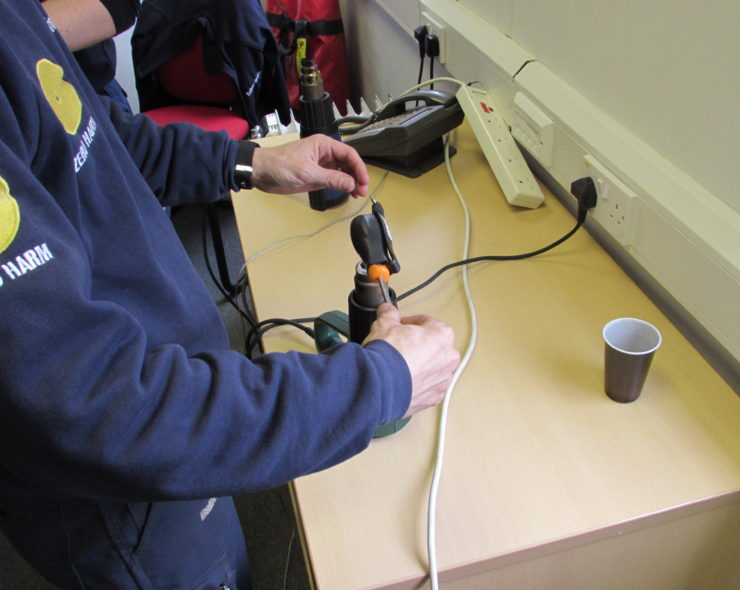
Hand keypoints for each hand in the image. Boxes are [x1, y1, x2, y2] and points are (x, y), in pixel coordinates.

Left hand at [251, 135, 369, 197]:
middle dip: (357, 176)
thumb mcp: (306, 171)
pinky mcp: (316, 176)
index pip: (349, 154)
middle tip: (362, 190)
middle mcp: (324, 154)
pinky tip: (347, 192)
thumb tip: (349, 183)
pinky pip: (334, 180)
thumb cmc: (277, 163)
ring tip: (357, 193)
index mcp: (323, 145)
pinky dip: (342, 187)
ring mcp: (321, 166)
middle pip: (348, 163)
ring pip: (343, 173)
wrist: (260, 172)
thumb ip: (330, 178)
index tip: (364, 180)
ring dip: (351, 183)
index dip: (359, 167)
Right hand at [364, 304, 459, 417]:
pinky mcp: (433, 399)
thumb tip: (387, 311)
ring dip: (420, 366)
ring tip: (399, 366)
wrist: (378, 386)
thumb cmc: (386, 357)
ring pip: (433, 369)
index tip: (400, 326)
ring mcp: (442, 380)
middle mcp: (448, 358)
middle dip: (418, 345)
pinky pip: (427, 388)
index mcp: (442, 335)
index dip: (410, 322)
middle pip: (434, 346)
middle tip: (400, 346)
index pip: (428, 322)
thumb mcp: (384, 325)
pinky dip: (417, 385)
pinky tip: (401, 381)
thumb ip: (389, 314)